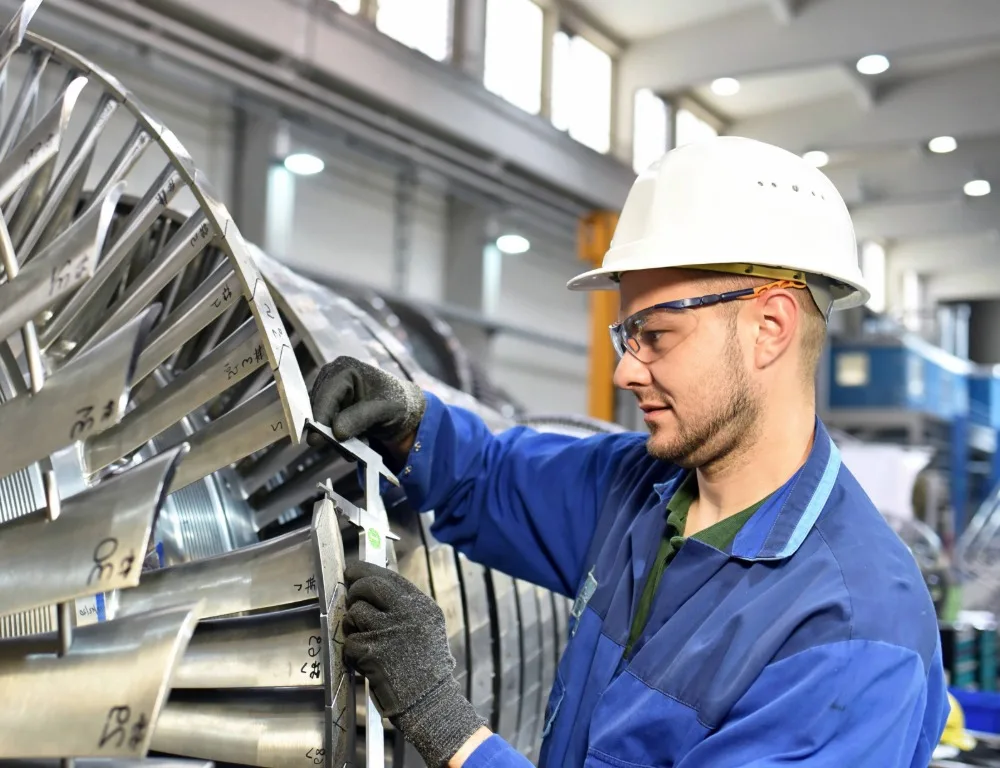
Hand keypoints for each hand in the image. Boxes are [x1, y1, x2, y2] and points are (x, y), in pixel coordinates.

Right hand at [307, 356, 425, 448]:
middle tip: (349, 451)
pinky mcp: (329, 410)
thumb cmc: (398, 402)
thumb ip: (361, 417)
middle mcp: (331, 378)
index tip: (317, 439)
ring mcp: (328, 394)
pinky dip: (340, 439)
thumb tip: (336, 432)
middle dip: (331, 432)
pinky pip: (326, 428)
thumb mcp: (385, 409)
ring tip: (362, 444)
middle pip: (319, 409)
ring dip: (338, 439)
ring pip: (320, 422)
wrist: (403, 410)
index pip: (326, 394)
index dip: (321, 417)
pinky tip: (358, 442)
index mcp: (345, 369)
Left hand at [343, 561, 486, 766]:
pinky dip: (352, 651)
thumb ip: (404, 606)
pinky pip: (349, 641)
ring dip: (353, 626)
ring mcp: (388, 632)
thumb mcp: (426, 626)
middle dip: (354, 591)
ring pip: (354, 613)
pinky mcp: (372, 651)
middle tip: (351, 599)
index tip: (351, 570)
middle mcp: (407, 613)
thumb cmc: (426, 665)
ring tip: (366, 639)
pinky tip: (366, 660)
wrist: (430, 701)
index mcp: (421, 605)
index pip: (389, 576)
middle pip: (368, 587)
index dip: (365, 570)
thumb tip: (370, 586)